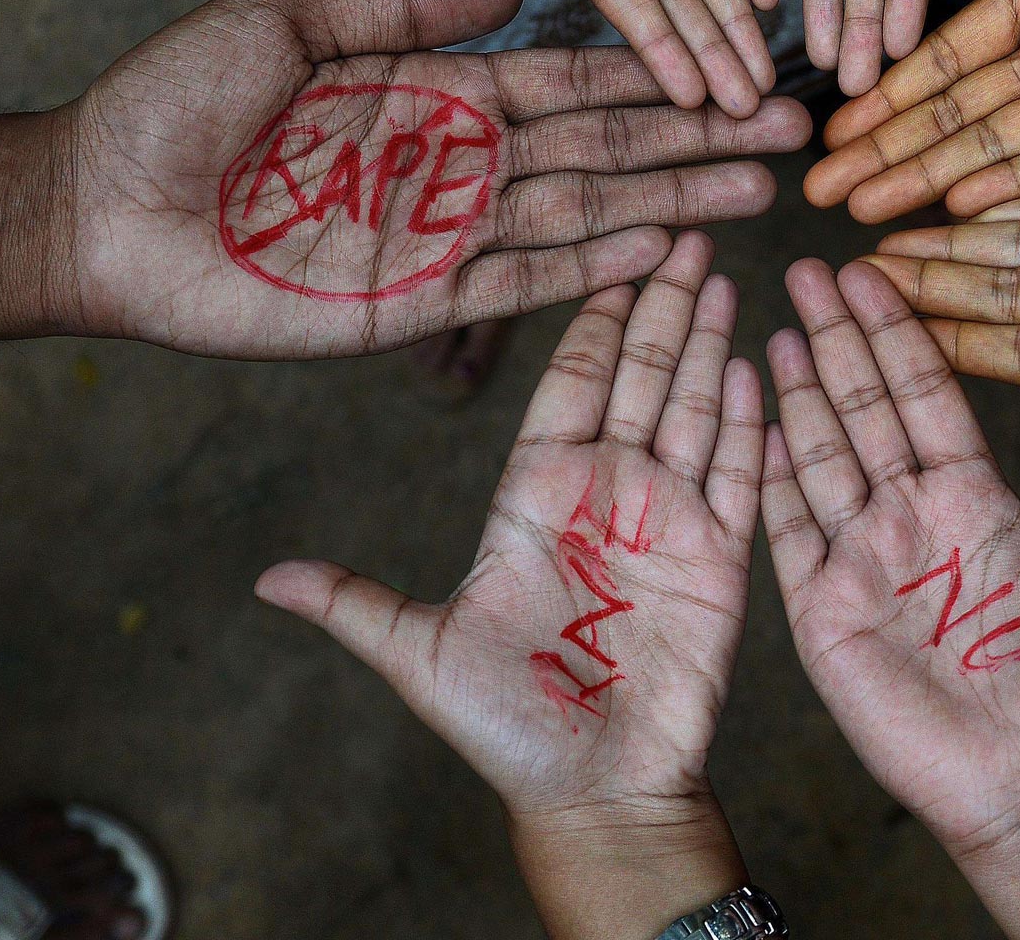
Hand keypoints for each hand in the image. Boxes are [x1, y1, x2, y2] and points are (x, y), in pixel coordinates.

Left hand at [56, 0, 809, 358]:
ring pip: (580, 215)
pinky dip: (591, 268)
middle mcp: (454, 164)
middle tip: (789, 133)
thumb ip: (404, 12)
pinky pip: (518, 284)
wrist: (93, 202)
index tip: (727, 64)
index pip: (567, 82)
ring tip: (759, 193)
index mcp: (431, 92)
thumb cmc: (172, 101)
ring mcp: (440, 236)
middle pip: (601, 150)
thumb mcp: (287, 19)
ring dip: (670, 203)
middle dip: (694, 142)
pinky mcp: (410, 303)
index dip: (647, 76)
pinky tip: (662, 249)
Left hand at [257, 234, 760, 931]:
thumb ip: (356, 605)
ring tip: (722, 271)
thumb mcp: (421, 657)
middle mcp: (606, 489)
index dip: (592, 316)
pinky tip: (755, 361)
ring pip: (693, 405)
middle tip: (685, 228)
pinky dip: (748, 417)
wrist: (594, 791)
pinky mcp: (720, 555)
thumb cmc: (506, 727)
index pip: (568, 381)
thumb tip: (264, 578)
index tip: (612, 249)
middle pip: (639, 373)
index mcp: (537, 493)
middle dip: (662, 301)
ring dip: (708, 338)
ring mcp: (667, 516)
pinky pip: (739, 472)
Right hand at [759, 259, 1019, 859]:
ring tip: (778, 321)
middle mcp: (913, 517)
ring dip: (800, 387)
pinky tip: (755, 416)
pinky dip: (771, 472)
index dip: (901, 334)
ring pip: (822, 452)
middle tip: (809, 266)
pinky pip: (789, 528)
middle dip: (839, 336)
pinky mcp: (823, 608)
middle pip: (866, 406)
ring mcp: (863, 559)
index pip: (928, 395)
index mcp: (975, 501)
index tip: (876, 269)